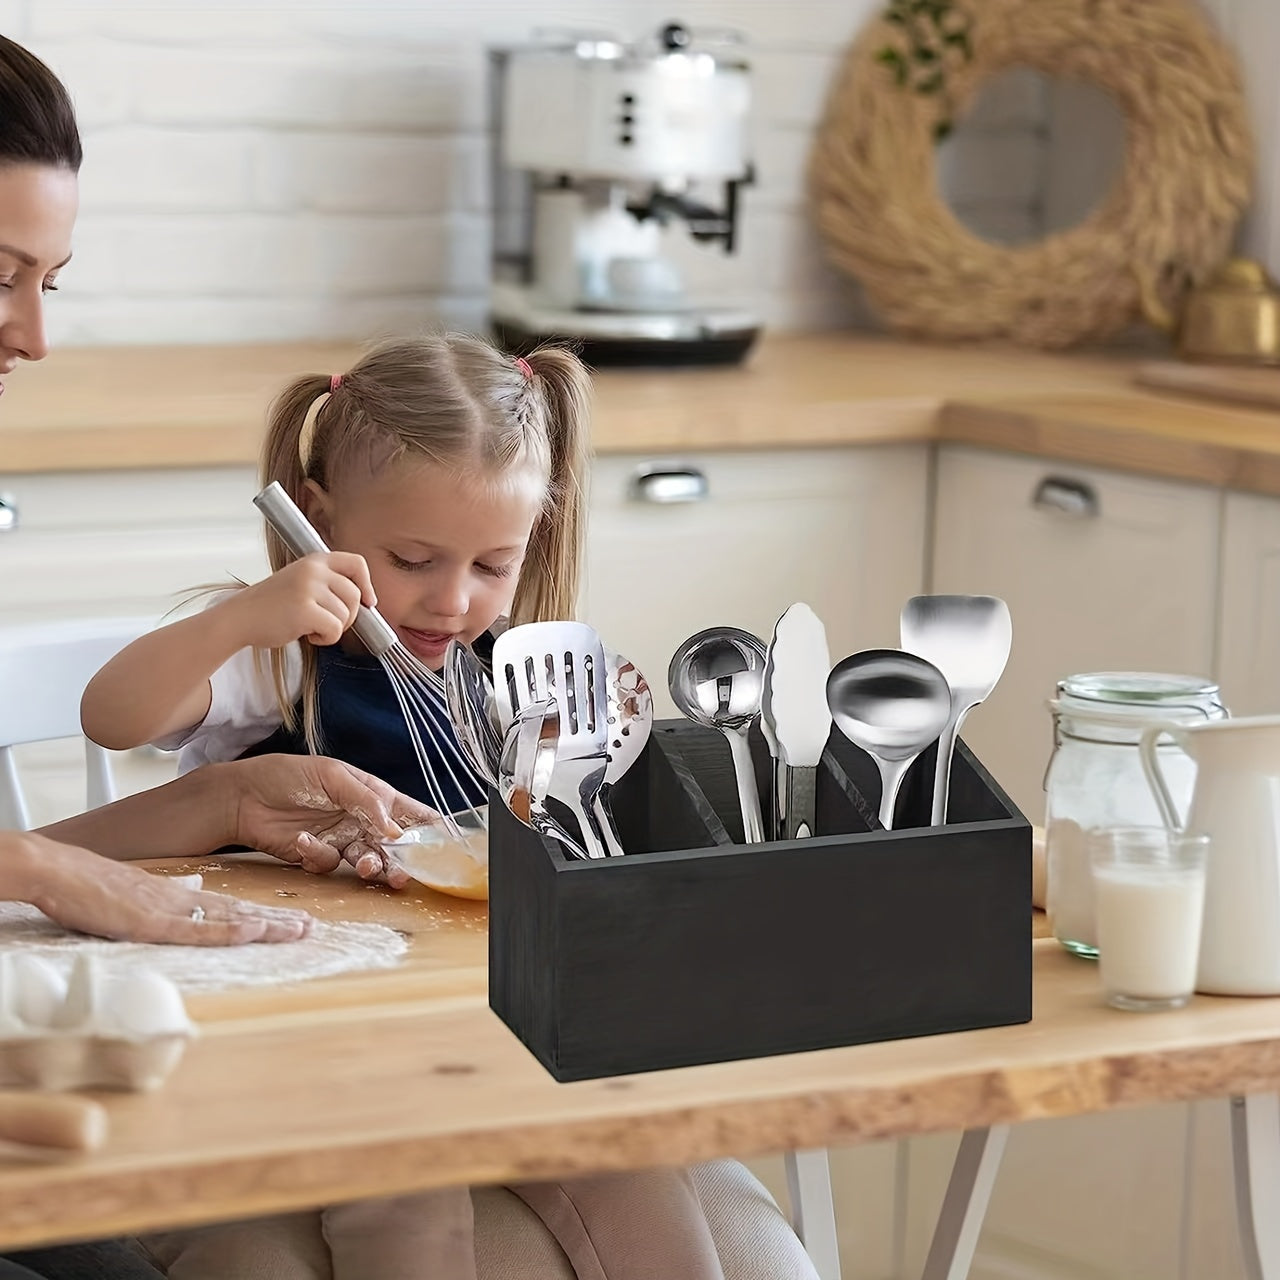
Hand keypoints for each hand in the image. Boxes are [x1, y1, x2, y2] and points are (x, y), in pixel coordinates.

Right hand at [18, 834, 312, 944]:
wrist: (63, 873)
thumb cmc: (98, 887)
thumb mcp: (145, 892)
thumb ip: (175, 892)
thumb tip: (200, 890)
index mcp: (183, 896)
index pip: (234, 907)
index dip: (266, 915)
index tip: (295, 920)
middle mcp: (185, 900)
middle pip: (241, 911)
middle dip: (277, 921)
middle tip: (311, 927)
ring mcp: (172, 909)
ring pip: (229, 917)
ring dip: (266, 925)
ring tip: (298, 929)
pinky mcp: (154, 921)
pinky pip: (197, 927)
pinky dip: (227, 929)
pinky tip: (252, 929)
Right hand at [221, 553, 375, 649]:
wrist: (240, 618)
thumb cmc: (271, 606)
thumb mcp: (301, 582)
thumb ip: (328, 584)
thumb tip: (364, 601)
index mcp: (315, 560)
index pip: (356, 563)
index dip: (367, 584)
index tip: (367, 601)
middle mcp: (314, 570)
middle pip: (355, 595)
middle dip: (348, 616)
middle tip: (327, 623)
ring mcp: (309, 589)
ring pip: (346, 615)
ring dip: (333, 628)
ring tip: (310, 627)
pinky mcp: (305, 610)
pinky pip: (335, 630)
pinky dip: (326, 639)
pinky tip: (308, 635)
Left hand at [222, 755, 439, 888]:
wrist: (241, 797)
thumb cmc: (287, 775)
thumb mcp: (331, 776)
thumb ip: (365, 800)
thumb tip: (393, 825)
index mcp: (372, 795)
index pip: (409, 813)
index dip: (429, 828)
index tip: (442, 845)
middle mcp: (361, 819)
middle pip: (392, 846)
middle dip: (400, 861)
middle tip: (401, 874)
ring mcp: (340, 838)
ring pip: (366, 861)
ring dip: (369, 866)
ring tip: (364, 865)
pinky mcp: (317, 855)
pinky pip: (329, 864)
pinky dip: (318, 856)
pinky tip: (302, 841)